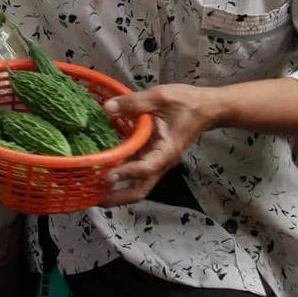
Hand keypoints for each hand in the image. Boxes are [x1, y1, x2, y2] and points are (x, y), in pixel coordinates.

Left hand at [98, 83, 220, 205]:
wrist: (206, 108)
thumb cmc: (187, 103)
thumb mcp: (161, 97)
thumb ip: (134, 103)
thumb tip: (107, 108)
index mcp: (167, 150)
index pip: (146, 168)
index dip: (126, 173)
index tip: (106, 177)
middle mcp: (161, 162)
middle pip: (140, 189)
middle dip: (118, 197)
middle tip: (93, 199)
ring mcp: (156, 161)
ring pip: (136, 183)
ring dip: (116, 190)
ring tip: (91, 189)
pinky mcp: (151, 156)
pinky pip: (134, 170)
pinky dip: (119, 174)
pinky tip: (101, 169)